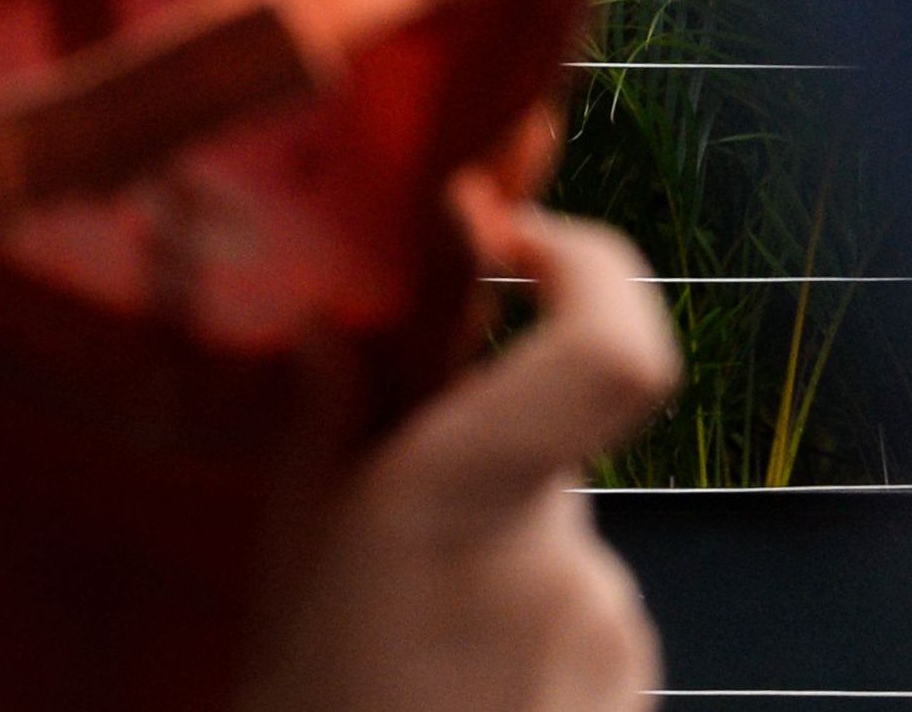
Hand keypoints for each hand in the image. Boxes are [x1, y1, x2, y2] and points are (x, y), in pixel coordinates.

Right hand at [239, 192, 681, 711]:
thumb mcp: (281, 566)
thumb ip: (323, 430)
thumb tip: (333, 331)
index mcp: (464, 500)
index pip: (613, 350)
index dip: (594, 266)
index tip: (523, 244)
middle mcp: (562, 558)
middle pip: (544, 448)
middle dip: (474, 464)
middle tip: (377, 534)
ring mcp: (609, 635)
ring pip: (559, 537)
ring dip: (493, 561)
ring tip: (399, 647)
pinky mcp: (630, 693)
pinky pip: (578, 618)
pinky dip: (518, 633)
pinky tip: (445, 693)